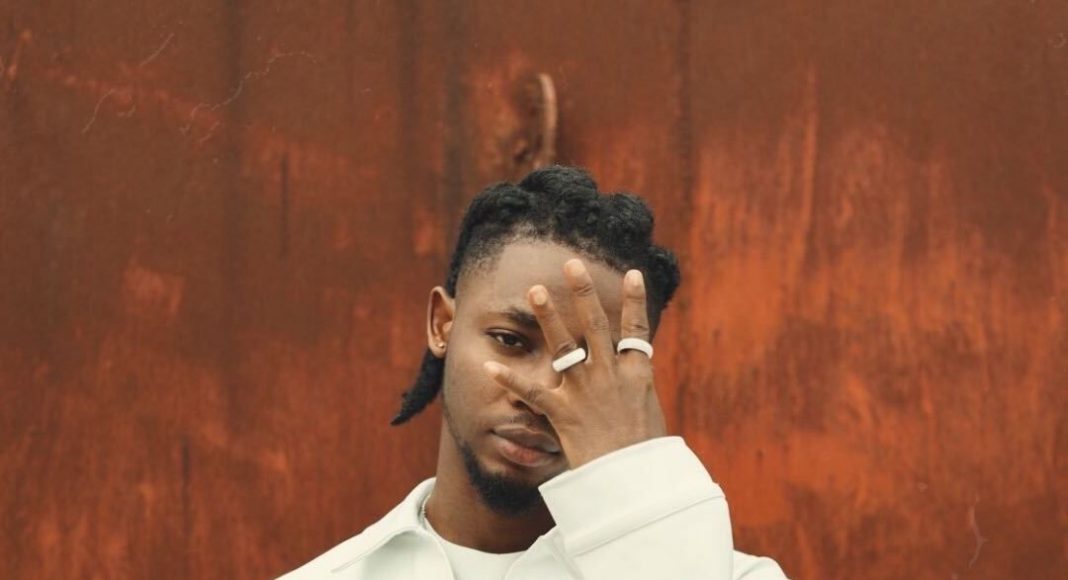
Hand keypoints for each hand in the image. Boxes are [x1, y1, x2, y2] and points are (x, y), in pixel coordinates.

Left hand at [483, 259, 667, 467]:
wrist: (634, 481)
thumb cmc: (645, 456)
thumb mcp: (649, 415)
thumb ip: (636, 391)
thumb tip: (634, 380)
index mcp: (636, 374)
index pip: (636, 328)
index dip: (635, 300)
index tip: (633, 273)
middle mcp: (609, 374)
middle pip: (595, 324)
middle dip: (583, 292)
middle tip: (572, 264)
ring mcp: (584, 391)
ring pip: (563, 344)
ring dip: (548, 316)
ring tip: (535, 290)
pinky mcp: (562, 412)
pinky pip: (531, 392)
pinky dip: (509, 381)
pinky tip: (489, 367)